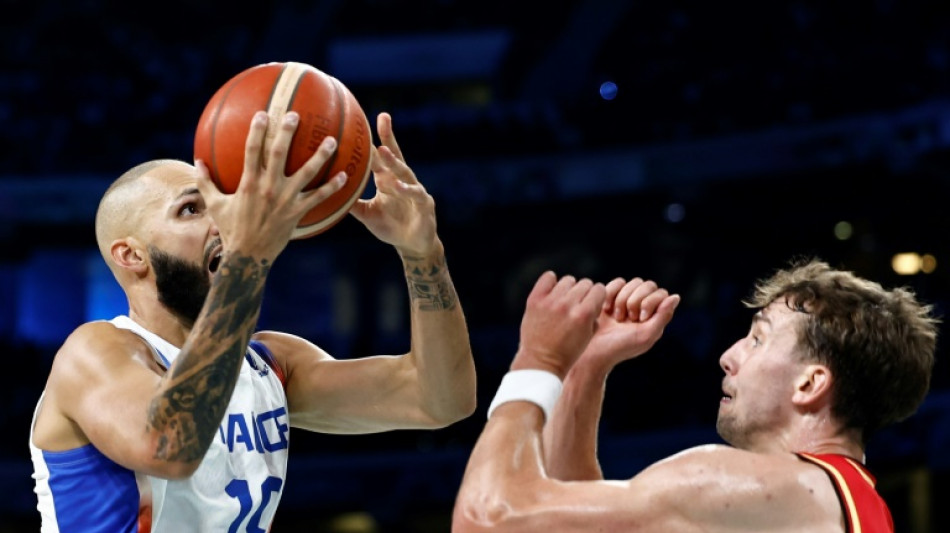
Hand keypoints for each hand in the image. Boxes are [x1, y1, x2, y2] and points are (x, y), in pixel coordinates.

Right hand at [195, 111, 346, 261]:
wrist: (248, 255)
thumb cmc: (231, 229)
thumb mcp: (215, 204)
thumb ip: (206, 182)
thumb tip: (197, 162)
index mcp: (249, 183)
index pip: (252, 151)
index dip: (257, 131)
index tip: (263, 114)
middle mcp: (269, 188)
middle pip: (280, 154)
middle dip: (287, 132)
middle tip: (296, 115)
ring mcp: (285, 200)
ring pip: (307, 173)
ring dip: (320, 156)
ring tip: (332, 140)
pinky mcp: (298, 212)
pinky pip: (319, 197)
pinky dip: (332, 187)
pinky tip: (345, 176)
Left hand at [348, 112, 438, 256]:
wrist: (412, 244)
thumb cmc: (390, 226)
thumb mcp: (367, 214)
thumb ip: (351, 203)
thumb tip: (325, 194)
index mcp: (388, 179)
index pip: (381, 155)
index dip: (377, 137)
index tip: (367, 119)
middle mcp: (402, 180)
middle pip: (395, 155)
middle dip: (389, 137)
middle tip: (383, 118)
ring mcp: (414, 190)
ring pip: (405, 172)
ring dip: (393, 161)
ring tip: (382, 151)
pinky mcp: (424, 204)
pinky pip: (415, 194)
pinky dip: (406, 189)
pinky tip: (397, 186)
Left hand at [511, 272, 606, 378]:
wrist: (540, 361)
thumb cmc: (567, 352)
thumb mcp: (588, 336)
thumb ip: (594, 314)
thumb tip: (594, 297)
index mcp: (584, 315)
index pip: (599, 289)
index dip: (597, 297)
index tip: (592, 304)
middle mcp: (568, 305)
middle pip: (585, 283)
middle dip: (584, 294)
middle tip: (577, 305)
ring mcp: (550, 301)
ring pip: (568, 280)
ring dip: (568, 289)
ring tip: (564, 302)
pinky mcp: (535, 300)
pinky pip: (548, 277)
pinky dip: (551, 282)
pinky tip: (552, 293)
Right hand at [575, 277, 679, 372]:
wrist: (592, 350)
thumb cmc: (620, 347)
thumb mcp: (646, 335)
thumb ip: (663, 316)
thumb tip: (676, 296)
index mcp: (654, 316)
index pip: (661, 294)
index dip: (649, 302)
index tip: (639, 319)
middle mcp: (642, 306)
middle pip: (648, 285)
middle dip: (635, 300)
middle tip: (626, 318)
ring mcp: (626, 299)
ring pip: (632, 282)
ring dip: (622, 299)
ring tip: (616, 317)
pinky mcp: (610, 295)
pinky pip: (617, 283)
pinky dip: (611, 294)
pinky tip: (606, 310)